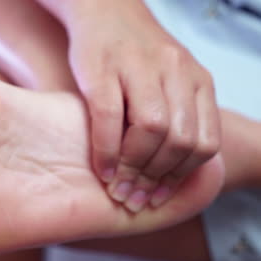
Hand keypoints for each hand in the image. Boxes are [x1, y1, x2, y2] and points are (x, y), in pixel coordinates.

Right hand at [39, 0, 220, 211]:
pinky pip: (111, 119)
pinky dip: (107, 151)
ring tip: (119, 185)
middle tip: (136, 196)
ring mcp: (141, 68)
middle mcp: (176, 72)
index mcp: (197, 80)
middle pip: (181, 141)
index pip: (204, 142)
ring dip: (134, 167)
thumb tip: (168, 169)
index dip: (182, 177)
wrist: (103, 9)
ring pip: (153, 131)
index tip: (160, 195)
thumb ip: (176, 115)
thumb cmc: (133, 53)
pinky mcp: (105, 69)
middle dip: (157, 178)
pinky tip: (101, 168)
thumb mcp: (169, 79)